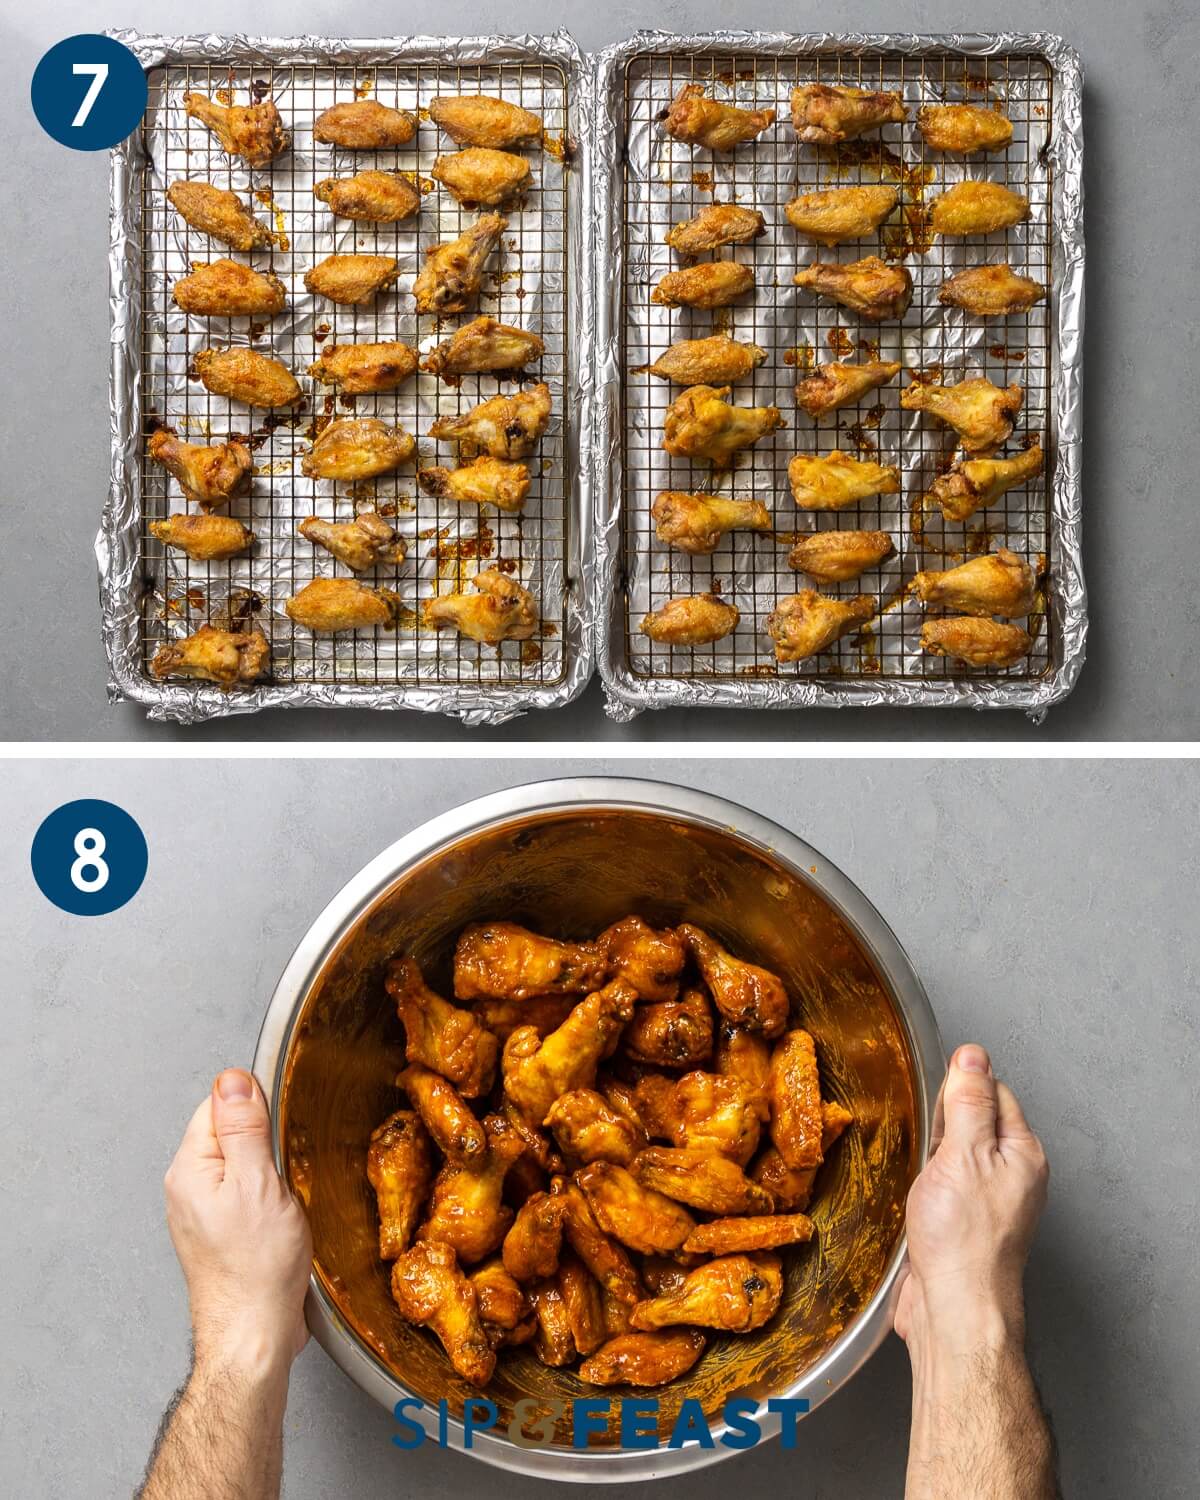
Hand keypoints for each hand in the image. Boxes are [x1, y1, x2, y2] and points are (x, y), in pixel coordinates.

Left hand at [164, 1069, 312, 1378]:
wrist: (254, 1336)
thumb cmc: (257, 1270)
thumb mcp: (259, 1184)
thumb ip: (244, 1128)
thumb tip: (233, 1080)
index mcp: (189, 1169)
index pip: (218, 1105)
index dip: (256, 1110)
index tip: (277, 1134)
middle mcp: (188, 1189)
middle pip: (230, 1134)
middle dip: (265, 1143)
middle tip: (283, 1173)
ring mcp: (202, 1214)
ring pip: (242, 1166)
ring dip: (270, 1174)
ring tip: (283, 1202)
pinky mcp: (221, 1234)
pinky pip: (246, 1194)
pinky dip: (268, 1198)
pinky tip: (281, 1219)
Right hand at [894, 1043, 1047, 1354]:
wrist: (953, 1311)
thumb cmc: (963, 1241)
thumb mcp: (963, 1154)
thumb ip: (968, 1102)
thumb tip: (973, 1055)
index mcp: (1022, 1153)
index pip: (994, 1092)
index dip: (961, 1088)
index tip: (936, 1099)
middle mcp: (1012, 1177)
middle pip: (973, 1122)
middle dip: (941, 1123)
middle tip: (925, 1141)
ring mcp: (987, 1203)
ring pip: (954, 1155)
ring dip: (929, 1156)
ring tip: (918, 1170)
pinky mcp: (962, 1226)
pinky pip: (941, 1186)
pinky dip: (923, 1183)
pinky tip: (912, 1194)